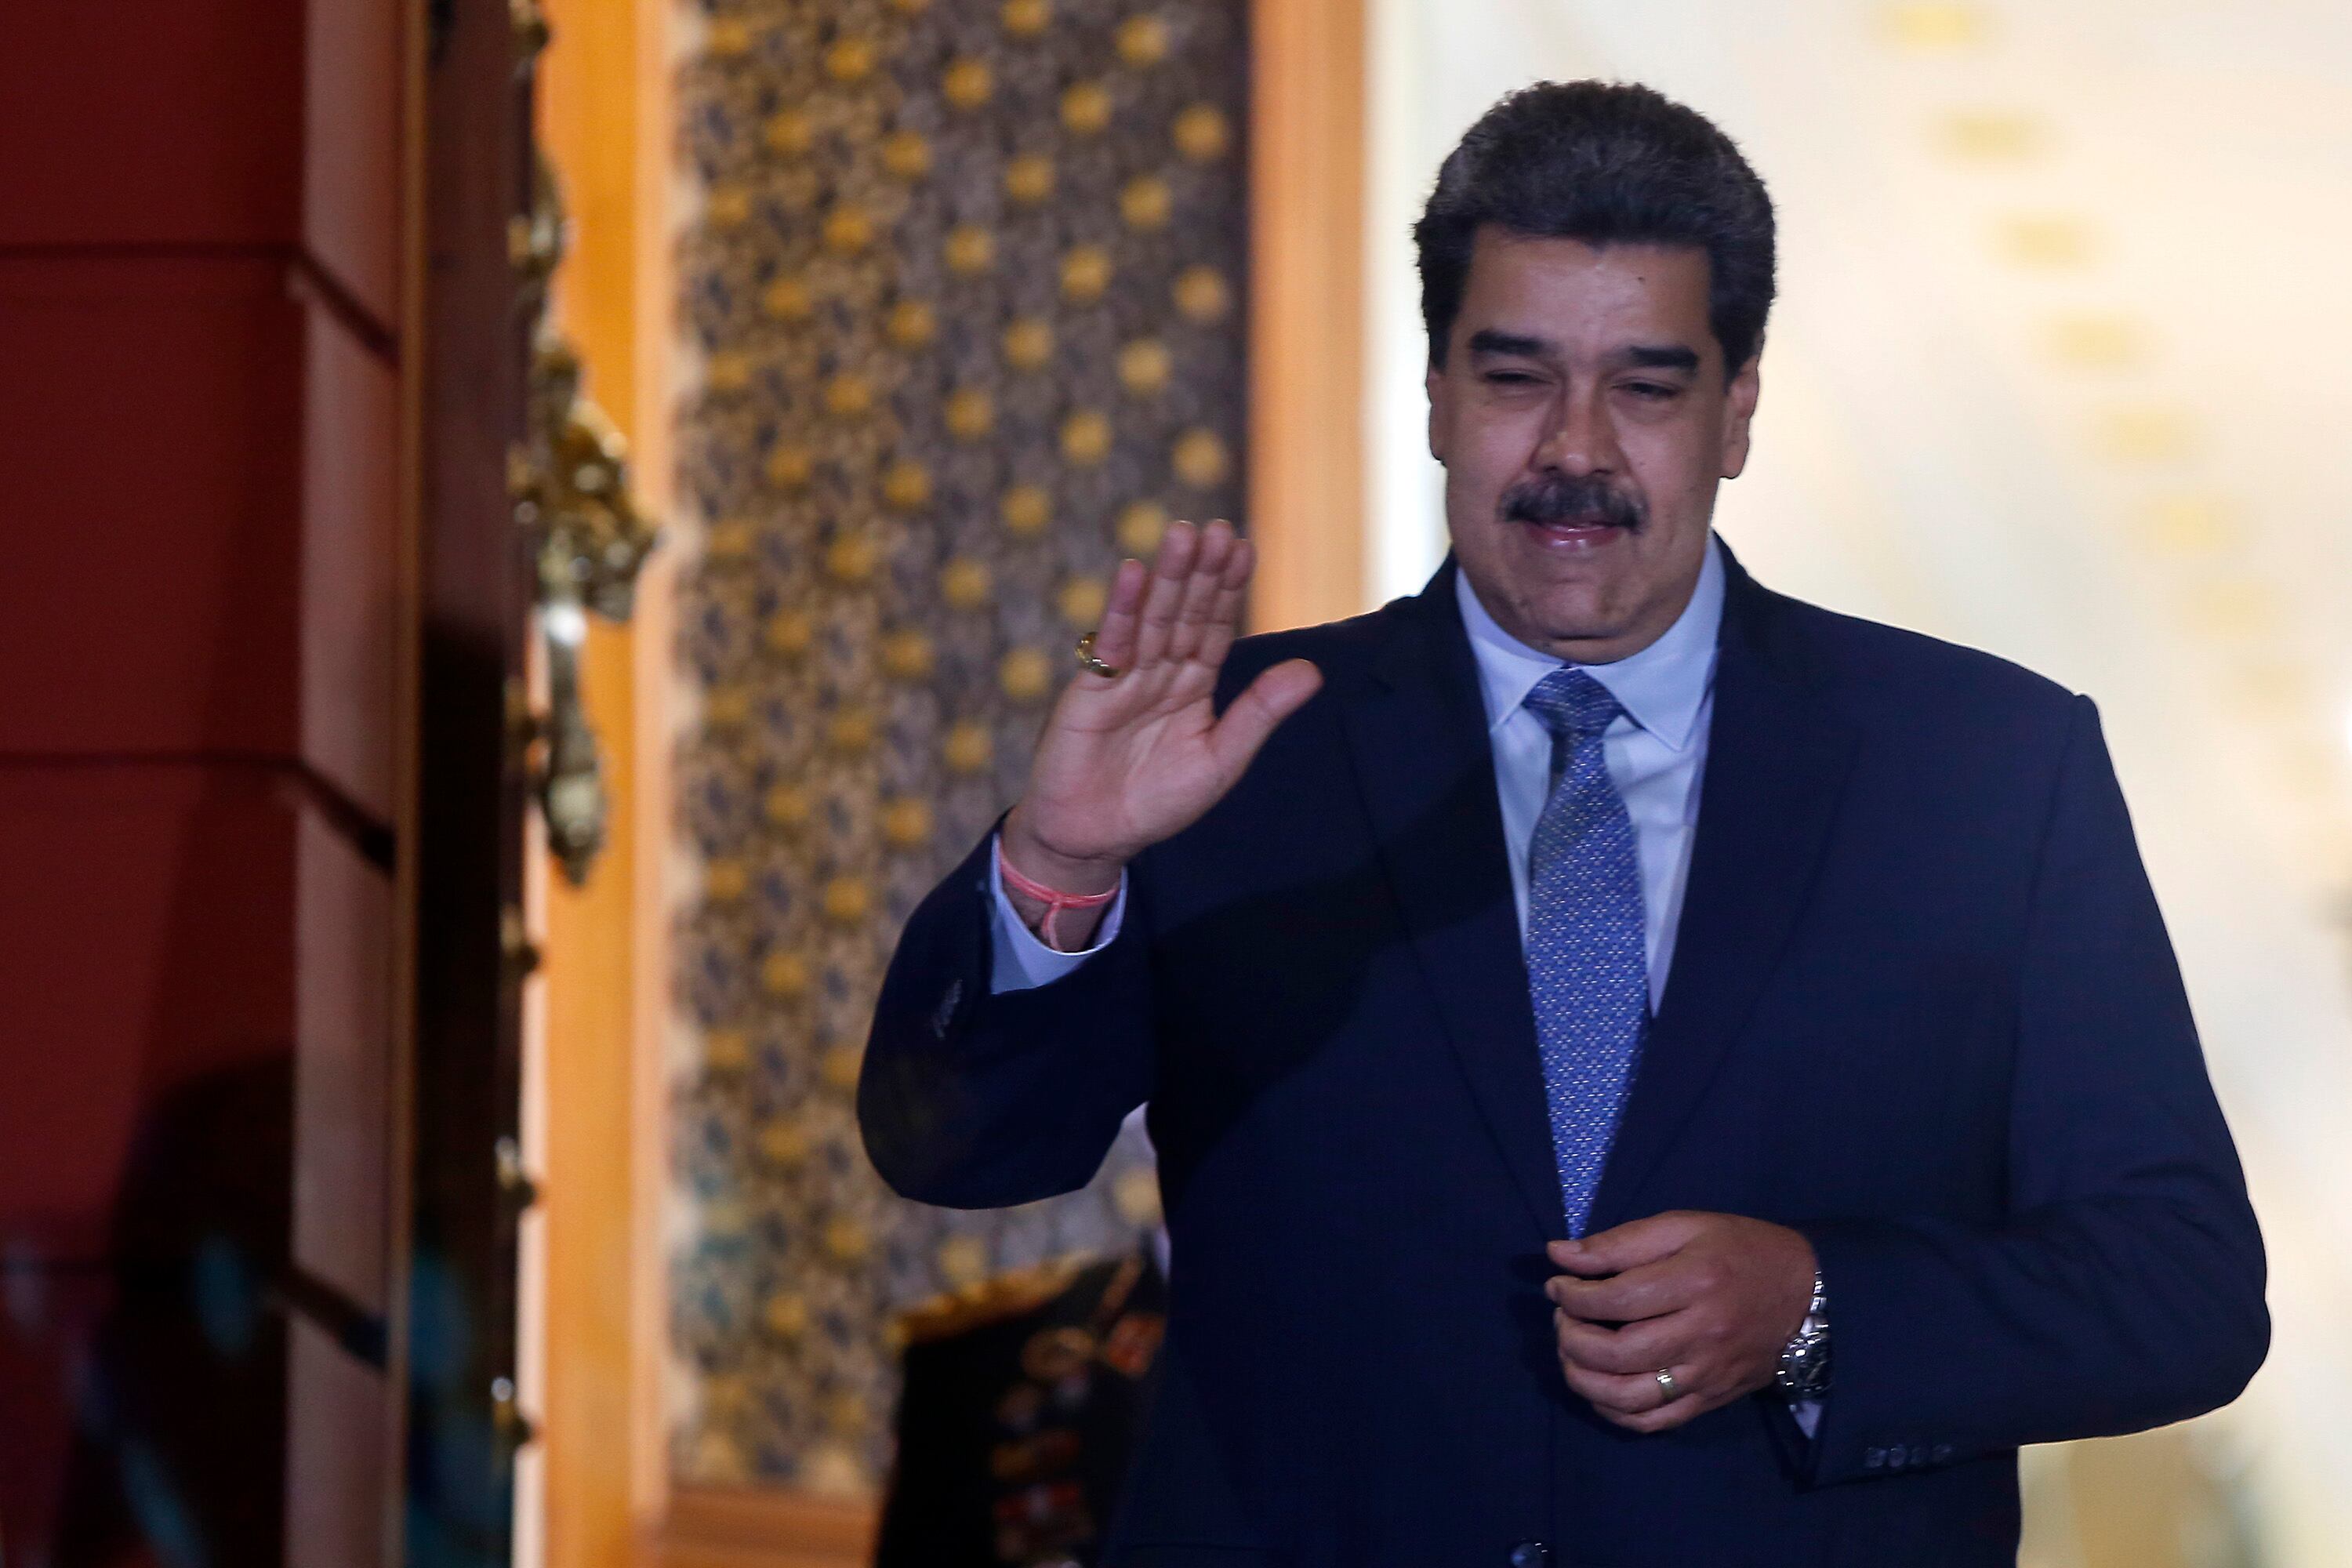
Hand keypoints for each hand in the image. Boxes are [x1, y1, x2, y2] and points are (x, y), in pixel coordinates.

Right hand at [1002, 519, 1322, 909]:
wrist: (1094, 838)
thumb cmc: (1157, 803)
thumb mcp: (1221, 760)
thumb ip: (1260, 713)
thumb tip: (1312, 671)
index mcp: (1193, 685)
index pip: (1214, 626)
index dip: (1229, 587)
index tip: (1244, 547)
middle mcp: (1160, 672)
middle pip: (1184, 611)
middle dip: (1202, 571)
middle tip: (1218, 529)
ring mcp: (1124, 677)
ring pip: (1152, 618)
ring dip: (1168, 577)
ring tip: (1184, 534)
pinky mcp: (1091, 691)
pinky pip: (1110, 644)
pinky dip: (1121, 609)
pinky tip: (1132, 574)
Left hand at [1544, 1210, 1815, 1433]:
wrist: (1808, 1295)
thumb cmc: (1739, 1251)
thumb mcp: (1684, 1226)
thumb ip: (1620, 1242)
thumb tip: (1558, 1254)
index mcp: (1694, 1281)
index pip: (1616, 1300)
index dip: (1573, 1295)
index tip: (1557, 1285)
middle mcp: (1701, 1334)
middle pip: (1617, 1353)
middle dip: (1571, 1337)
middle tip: (1562, 1318)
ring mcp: (1706, 1374)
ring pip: (1629, 1397)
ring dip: (1583, 1379)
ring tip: (1572, 1352)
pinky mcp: (1711, 1400)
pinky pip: (1653, 1421)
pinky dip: (1613, 1412)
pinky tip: (1598, 1387)